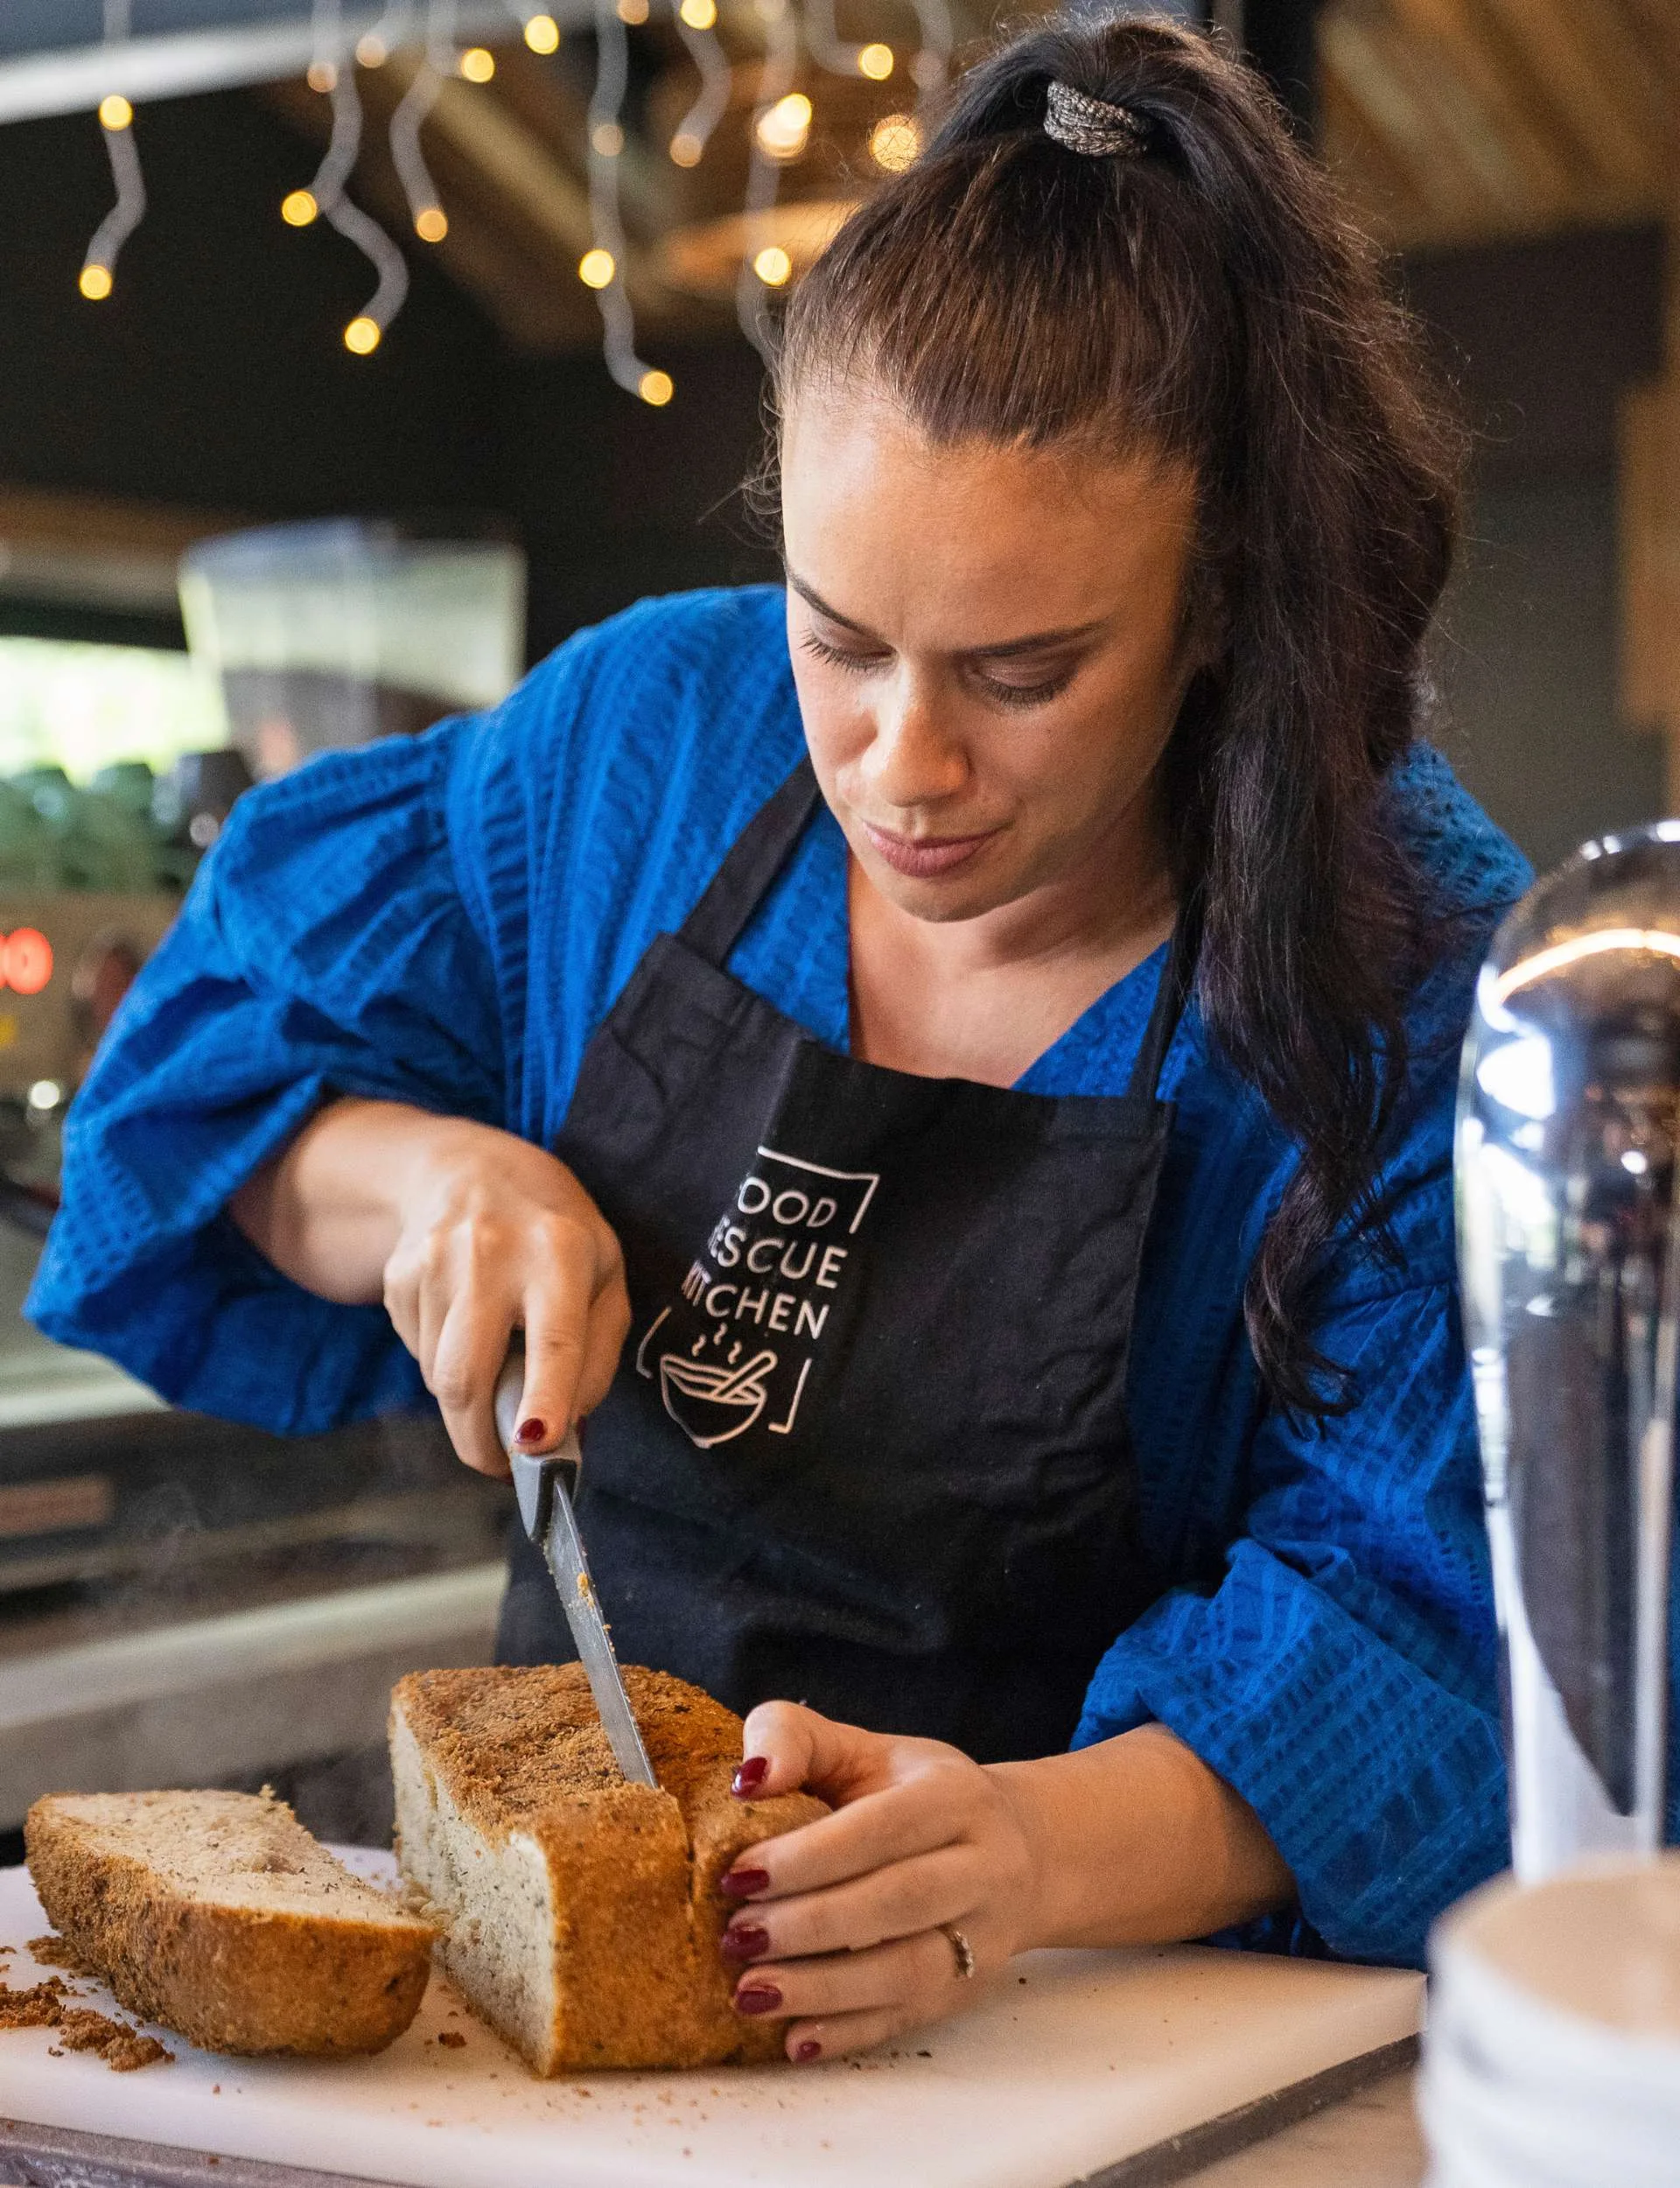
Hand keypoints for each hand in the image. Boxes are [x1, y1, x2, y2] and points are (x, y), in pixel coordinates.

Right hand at [379, 1116, 630, 1475]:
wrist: (468, 1170)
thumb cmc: (555, 1233)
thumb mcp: (604, 1275)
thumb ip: (597, 1351)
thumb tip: (566, 1429)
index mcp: (560, 1251)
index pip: (554, 1339)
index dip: (545, 1398)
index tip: (536, 1447)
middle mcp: (491, 1253)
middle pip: (467, 1375)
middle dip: (479, 1440)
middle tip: (500, 1465)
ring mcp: (434, 1262)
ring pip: (438, 1376)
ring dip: (466, 1401)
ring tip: (495, 1371)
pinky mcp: (398, 1276)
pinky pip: (418, 1353)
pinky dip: (443, 1364)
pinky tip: (465, 1329)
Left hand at [716, 1703, 1044, 2063]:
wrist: (1020, 1848)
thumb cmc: (913, 1792)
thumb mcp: (861, 1749)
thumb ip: (794, 1740)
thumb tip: (746, 1782)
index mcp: (955, 1796)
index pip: (883, 1828)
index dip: (810, 1855)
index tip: (739, 1874)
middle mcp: (984, 1865)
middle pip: (899, 1901)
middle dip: (811, 1925)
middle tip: (737, 1938)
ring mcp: (986, 1935)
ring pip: (909, 1970)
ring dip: (825, 1988)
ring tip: (750, 1992)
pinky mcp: (971, 1990)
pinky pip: (911, 2017)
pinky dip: (850, 2033)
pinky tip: (794, 2038)